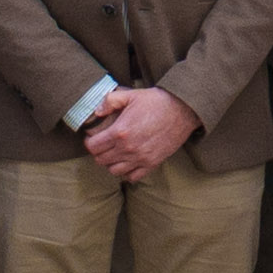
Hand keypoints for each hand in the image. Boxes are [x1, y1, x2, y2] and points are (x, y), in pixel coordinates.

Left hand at [85, 83, 201, 179]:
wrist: (183, 110)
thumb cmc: (157, 101)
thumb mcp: (131, 95)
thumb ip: (110, 101)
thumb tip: (97, 111)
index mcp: (120, 132)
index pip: (93, 147)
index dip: (89, 142)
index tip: (92, 138)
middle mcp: (128, 148)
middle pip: (101, 160)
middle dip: (98, 153)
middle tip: (102, 145)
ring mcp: (141, 158)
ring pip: (114, 171)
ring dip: (111, 163)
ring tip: (114, 153)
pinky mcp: (152, 164)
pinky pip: (133, 177)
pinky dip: (127, 172)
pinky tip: (128, 162)